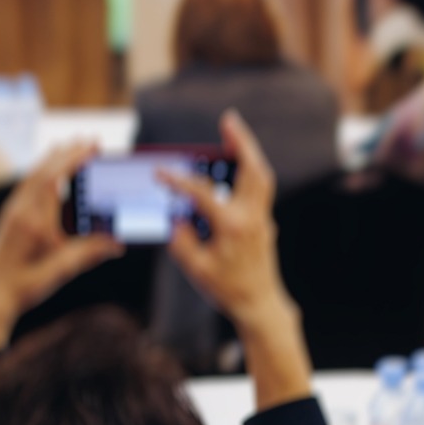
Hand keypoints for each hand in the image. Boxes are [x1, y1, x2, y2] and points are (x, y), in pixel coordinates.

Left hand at [0, 142, 123, 349]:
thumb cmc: (24, 285)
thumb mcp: (61, 270)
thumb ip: (89, 253)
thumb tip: (117, 243)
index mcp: (35, 222)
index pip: (54, 179)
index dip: (73, 160)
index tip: (91, 146)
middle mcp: (21, 211)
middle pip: (44, 171)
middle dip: (67, 153)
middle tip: (88, 139)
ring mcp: (12, 211)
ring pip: (33, 175)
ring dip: (52, 158)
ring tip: (69, 145)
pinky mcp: (8, 216)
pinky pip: (26, 185)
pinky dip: (40, 171)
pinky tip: (47, 170)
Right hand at [160, 112, 311, 409]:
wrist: (258, 305)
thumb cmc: (226, 289)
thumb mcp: (196, 268)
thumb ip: (182, 240)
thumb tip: (179, 218)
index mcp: (232, 226)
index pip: (203, 194)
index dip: (178, 182)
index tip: (160, 173)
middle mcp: (251, 217)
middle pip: (252, 169)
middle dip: (241, 142)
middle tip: (228, 119)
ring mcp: (261, 219)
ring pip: (261, 176)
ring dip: (249, 152)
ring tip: (233, 133)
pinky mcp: (263, 223)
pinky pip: (259, 188)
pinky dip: (249, 170)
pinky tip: (236, 164)